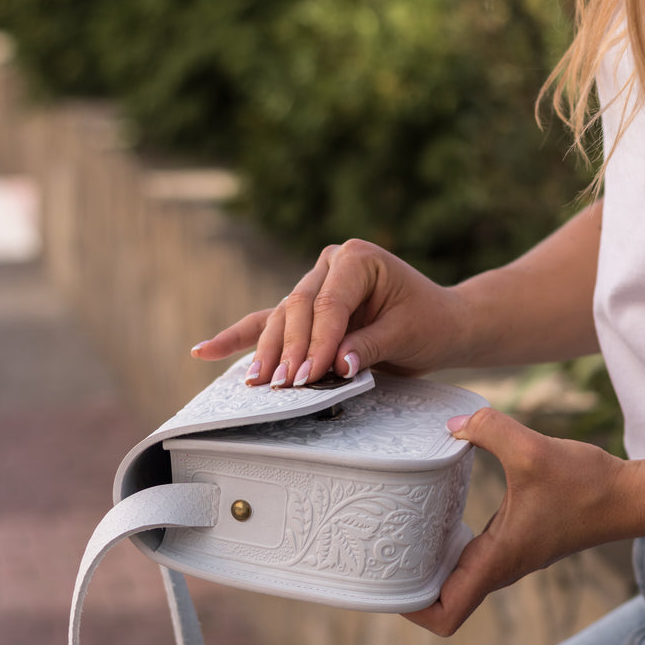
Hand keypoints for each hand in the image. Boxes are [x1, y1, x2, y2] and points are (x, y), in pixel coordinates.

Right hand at [190, 239, 465, 386]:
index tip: (311, 375)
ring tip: (256, 382)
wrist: (441, 322)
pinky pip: (269, 322)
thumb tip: (335, 364)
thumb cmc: (428, 323)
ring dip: (267, 352)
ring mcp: (315, 283)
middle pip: (297, 309)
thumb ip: (367, 346)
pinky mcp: (306, 307)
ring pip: (280, 317)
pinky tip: (203, 351)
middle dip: (289, 351)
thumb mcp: (406, 334)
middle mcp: (331, 264)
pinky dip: (240, 338)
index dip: (317, 342)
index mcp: (357, 259)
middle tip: (285, 386)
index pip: (328, 304)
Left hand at [406, 408, 628, 636]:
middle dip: (407, 585)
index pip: (445, 614)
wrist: (631, 496)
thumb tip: (451, 424)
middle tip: (378, 549)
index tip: (386, 580)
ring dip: (427, 563)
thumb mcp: (532, 450)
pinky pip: (471, 555)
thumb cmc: (587, 484)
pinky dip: (448, 543)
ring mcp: (508, 556)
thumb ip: (488, 428)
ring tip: (397, 529)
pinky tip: (437, 508)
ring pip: (456, 577)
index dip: (411, 608)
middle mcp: (499, 567)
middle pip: (442, 600)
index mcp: (497, 562)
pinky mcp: (516, 540)